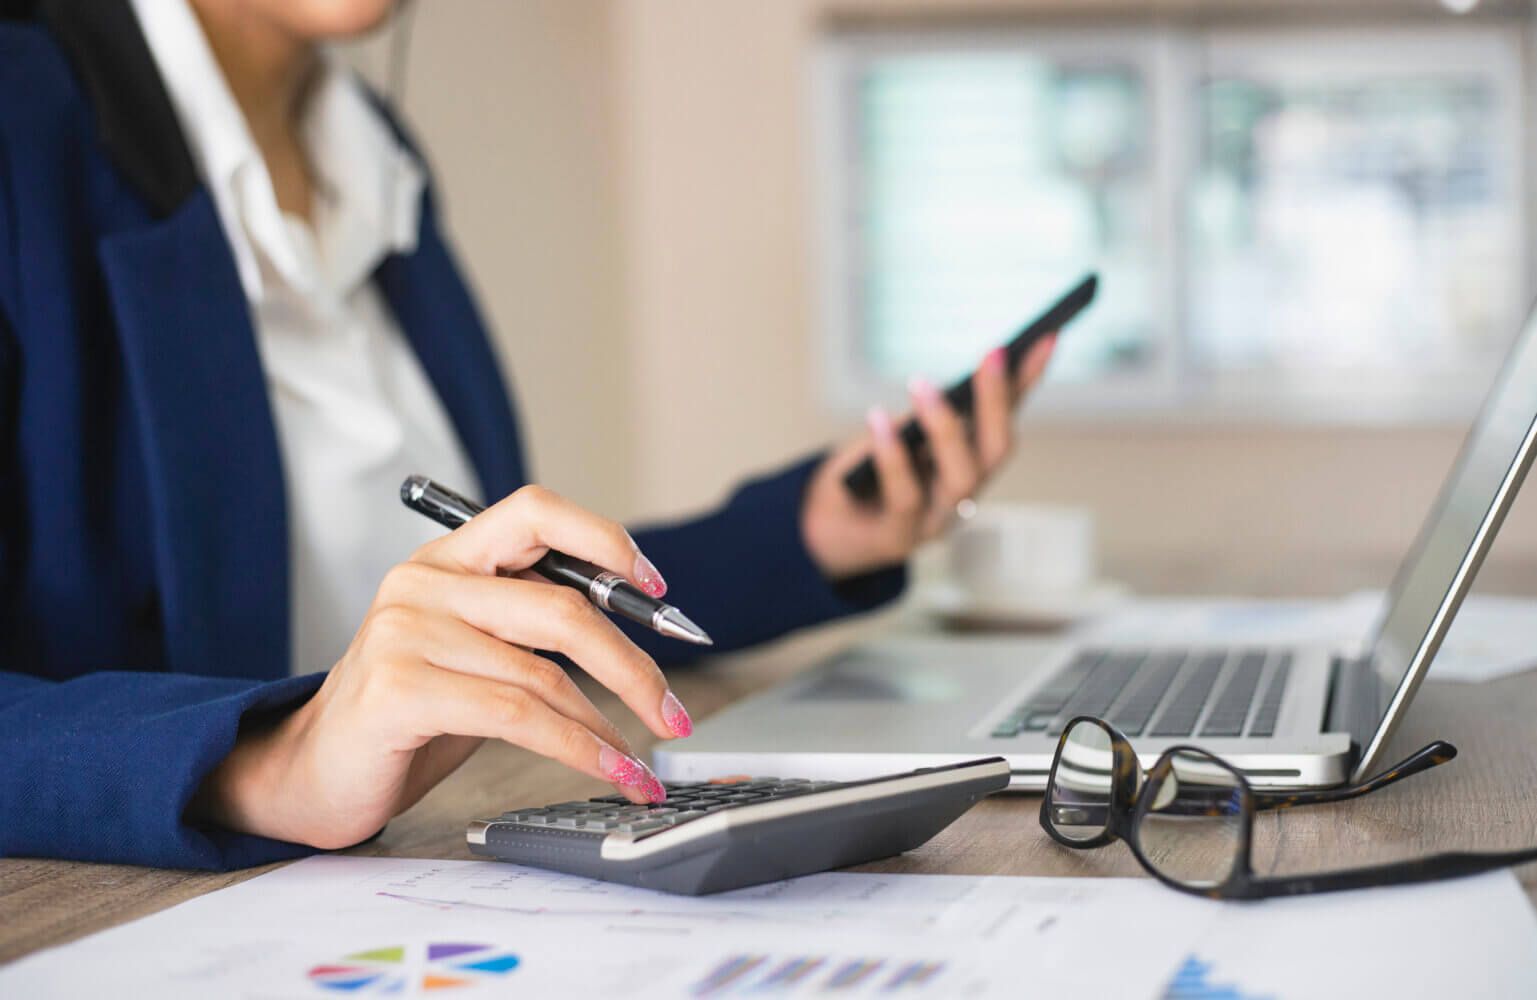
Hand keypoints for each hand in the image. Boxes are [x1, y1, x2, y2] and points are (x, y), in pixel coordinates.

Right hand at [189, 486, 693, 849]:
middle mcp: (424, 583)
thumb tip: (634, 633)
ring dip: (610, 725)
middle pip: (561, 606)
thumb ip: (532, 626)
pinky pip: (517, 716)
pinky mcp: (400, 690)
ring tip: (641, 762)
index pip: (535, 511)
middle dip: (634, 664)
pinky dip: (578, 747)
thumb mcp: (474, 650)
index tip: (657, 588)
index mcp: (448, 559)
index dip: (604, 540)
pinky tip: (609, 769)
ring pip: (544, 674)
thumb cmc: (408, 712)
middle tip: (673, 712)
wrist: (311, 772)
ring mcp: (406, 633)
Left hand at [801, 335, 1057, 579]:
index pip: (1007, 416)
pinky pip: (905, 497)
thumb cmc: (864, 473)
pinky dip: (892, 456)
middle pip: (996, 450)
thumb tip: (957, 376)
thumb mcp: (900, 431)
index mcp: (968, 462)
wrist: (819, 529)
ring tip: (922, 384)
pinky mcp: (900, 538)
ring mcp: (936, 520)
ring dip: (945, 427)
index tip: (1046, 337)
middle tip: (993, 354)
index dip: (1028, 380)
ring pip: (961, 478)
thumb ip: (930, 411)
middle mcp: (963, 492)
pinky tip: (877, 419)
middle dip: (997, 401)